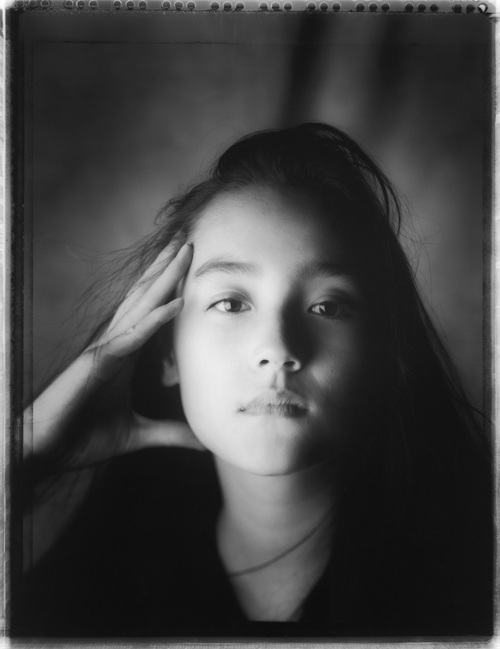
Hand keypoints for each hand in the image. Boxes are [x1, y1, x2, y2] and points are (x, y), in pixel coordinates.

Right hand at [26, 238, 202, 474]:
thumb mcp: (137, 434)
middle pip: (145, 299)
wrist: (43, 453)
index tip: (188, 268)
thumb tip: (201, 441)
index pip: (149, 314)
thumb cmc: (81, 438)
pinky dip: (155, 319)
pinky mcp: (98, 363)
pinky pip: (132, 337)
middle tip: (189, 241)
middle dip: (167, 270)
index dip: (168, 289)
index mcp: (123, 354)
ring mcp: (105, 350)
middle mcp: (114, 344)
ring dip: (165, 279)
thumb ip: (169, 432)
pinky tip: (176, 302)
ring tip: (184, 251)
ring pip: (140, 307)